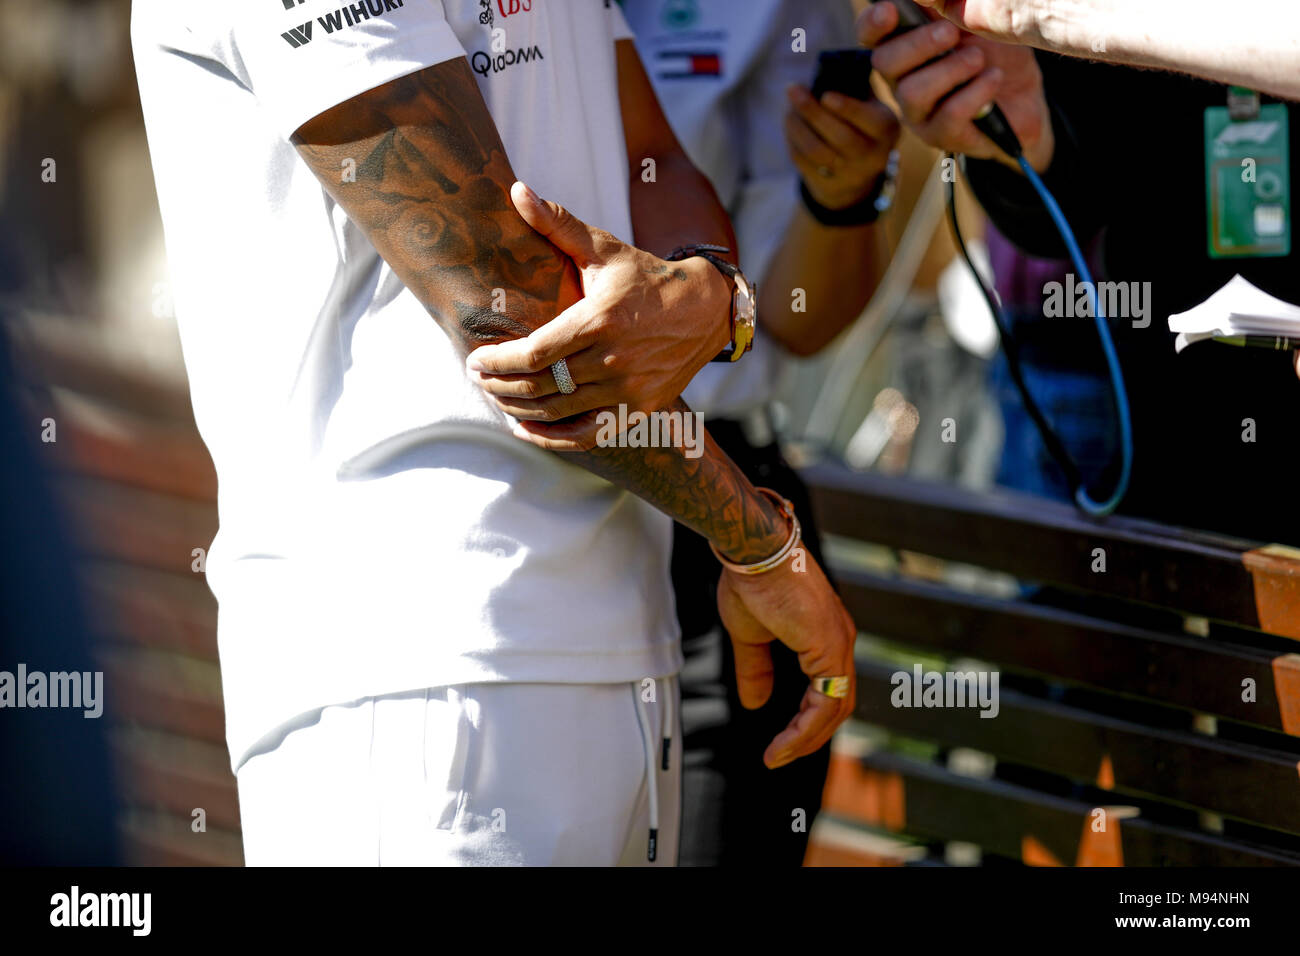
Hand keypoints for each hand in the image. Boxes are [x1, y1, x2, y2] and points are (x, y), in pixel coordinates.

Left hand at [465, 181, 731, 451]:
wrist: (706, 311)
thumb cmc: (646, 278)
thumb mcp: (604, 249)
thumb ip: (558, 224)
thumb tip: (517, 190)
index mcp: (600, 319)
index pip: (533, 352)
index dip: (497, 361)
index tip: (475, 360)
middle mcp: (614, 359)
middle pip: (539, 387)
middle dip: (499, 386)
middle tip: (479, 378)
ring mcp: (628, 390)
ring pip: (557, 413)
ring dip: (518, 411)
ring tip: (498, 398)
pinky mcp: (639, 410)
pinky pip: (587, 436)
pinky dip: (552, 438)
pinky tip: (527, 428)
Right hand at [716, 551, 856, 768]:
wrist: (753, 552)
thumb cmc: (751, 580)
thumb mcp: (750, 636)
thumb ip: (756, 670)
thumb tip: (756, 703)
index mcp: (823, 635)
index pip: (827, 688)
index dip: (807, 719)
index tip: (781, 741)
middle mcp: (839, 640)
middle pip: (837, 704)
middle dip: (810, 735)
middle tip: (781, 755)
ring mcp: (839, 644)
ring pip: (835, 709)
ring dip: (807, 738)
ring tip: (779, 755)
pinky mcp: (830, 648)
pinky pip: (826, 702)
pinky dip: (807, 728)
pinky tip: (785, 742)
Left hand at [785, 84, 900, 211]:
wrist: (858, 172)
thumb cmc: (862, 124)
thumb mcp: (871, 105)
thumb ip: (857, 86)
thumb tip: (829, 64)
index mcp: (887, 130)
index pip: (869, 121)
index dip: (847, 108)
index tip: (825, 94)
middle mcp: (872, 156)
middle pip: (840, 137)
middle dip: (813, 112)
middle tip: (793, 89)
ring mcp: (849, 174)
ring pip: (817, 151)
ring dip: (797, 126)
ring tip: (789, 107)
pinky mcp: (827, 183)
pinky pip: (804, 161)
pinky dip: (792, 139)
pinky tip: (790, 123)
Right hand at [858, 1, 1054, 171]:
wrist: (1023, 97)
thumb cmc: (995, 53)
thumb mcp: (973, 19)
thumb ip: (945, 5)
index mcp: (904, 47)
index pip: (871, 35)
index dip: (873, 23)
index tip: (890, 10)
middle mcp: (902, 80)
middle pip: (883, 63)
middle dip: (918, 44)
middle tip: (951, 33)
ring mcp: (919, 112)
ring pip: (912, 93)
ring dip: (950, 69)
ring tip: (979, 59)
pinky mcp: (941, 135)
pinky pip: (948, 114)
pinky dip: (975, 91)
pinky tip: (993, 78)